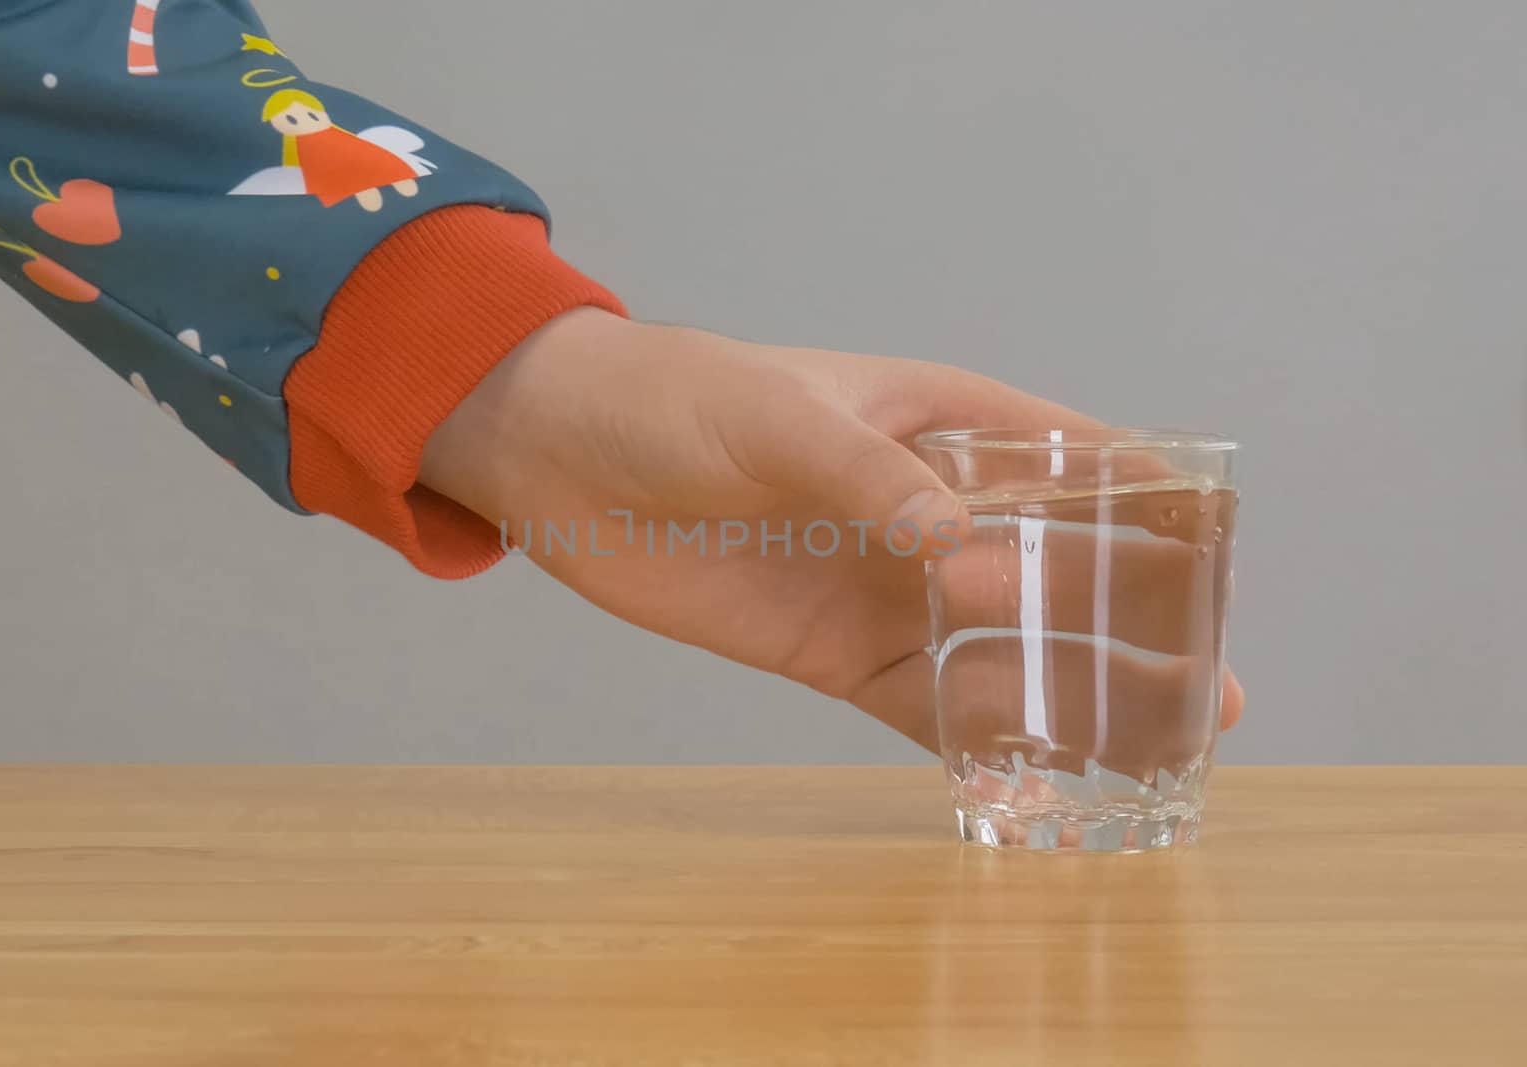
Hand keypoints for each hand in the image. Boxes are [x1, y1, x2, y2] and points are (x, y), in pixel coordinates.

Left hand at [419, 309, 1244, 751]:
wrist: (563, 458)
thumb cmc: (675, 399)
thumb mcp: (779, 417)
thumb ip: (867, 478)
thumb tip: (957, 546)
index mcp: (938, 426)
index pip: (1071, 460)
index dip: (1150, 507)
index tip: (1225, 561)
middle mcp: (928, 511)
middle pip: (1055, 572)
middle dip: (1132, 626)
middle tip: (1214, 690)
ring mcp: (885, 585)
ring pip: (999, 648)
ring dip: (1069, 693)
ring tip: (1151, 745)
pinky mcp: (832, 649)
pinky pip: (917, 700)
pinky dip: (969, 737)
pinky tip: (1029, 775)